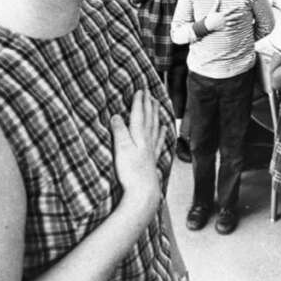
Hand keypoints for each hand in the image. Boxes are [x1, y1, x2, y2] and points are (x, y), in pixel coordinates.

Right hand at [111, 91, 162, 213]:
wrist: (143, 191)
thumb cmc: (131, 171)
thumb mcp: (121, 149)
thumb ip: (119, 131)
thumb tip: (115, 116)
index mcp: (139, 136)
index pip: (139, 115)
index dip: (139, 102)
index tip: (140, 90)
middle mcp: (147, 140)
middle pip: (149, 118)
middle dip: (148, 104)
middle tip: (149, 92)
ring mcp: (151, 149)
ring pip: (156, 127)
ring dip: (155, 114)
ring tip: (158, 105)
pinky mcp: (152, 159)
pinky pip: (159, 140)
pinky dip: (162, 132)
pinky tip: (165, 128)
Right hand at [203, 0, 244, 32]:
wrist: (207, 26)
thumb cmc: (210, 18)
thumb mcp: (212, 11)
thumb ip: (216, 5)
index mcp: (222, 14)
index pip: (229, 11)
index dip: (234, 8)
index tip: (238, 6)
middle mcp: (224, 19)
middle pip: (233, 17)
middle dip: (238, 15)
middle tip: (243, 14)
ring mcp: (224, 24)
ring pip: (233, 23)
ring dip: (238, 22)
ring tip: (242, 21)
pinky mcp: (224, 28)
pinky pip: (230, 29)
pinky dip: (235, 29)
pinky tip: (238, 28)